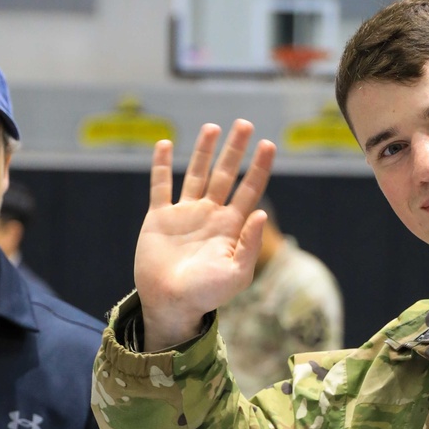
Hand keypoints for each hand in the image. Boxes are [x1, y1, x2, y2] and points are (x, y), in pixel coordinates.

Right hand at [136, 120, 275, 350]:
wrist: (171, 304)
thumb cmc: (206, 295)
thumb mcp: (236, 273)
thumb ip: (249, 244)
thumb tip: (259, 211)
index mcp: (230, 227)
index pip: (249, 190)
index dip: (259, 168)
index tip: (269, 145)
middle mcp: (209, 215)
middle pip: (225, 175)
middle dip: (235, 150)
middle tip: (245, 124)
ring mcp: (184, 215)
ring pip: (196, 174)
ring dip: (204, 151)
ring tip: (213, 127)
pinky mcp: (159, 218)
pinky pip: (160, 186)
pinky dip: (162, 165)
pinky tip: (166, 144)